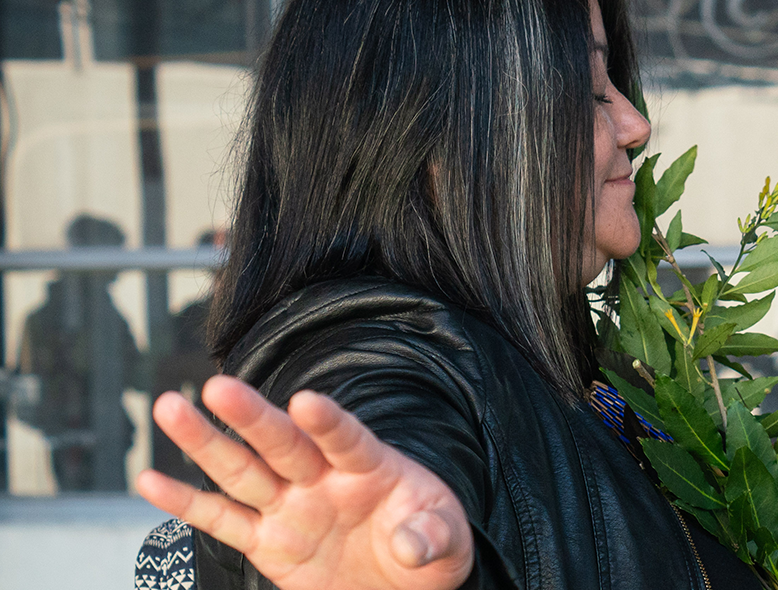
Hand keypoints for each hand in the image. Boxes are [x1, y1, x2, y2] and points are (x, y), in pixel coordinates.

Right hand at [136, 375, 473, 589]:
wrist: (406, 585)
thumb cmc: (431, 548)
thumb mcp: (449, 544)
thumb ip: (433, 538)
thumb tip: (409, 545)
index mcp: (373, 467)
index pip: (348, 439)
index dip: (329, 422)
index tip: (308, 400)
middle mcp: (324, 478)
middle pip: (283, 444)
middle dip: (252, 417)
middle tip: (217, 386)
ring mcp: (292, 506)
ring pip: (242, 471)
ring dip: (204, 443)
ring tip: (169, 407)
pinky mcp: (268, 541)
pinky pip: (222, 520)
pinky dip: (185, 504)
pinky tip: (148, 482)